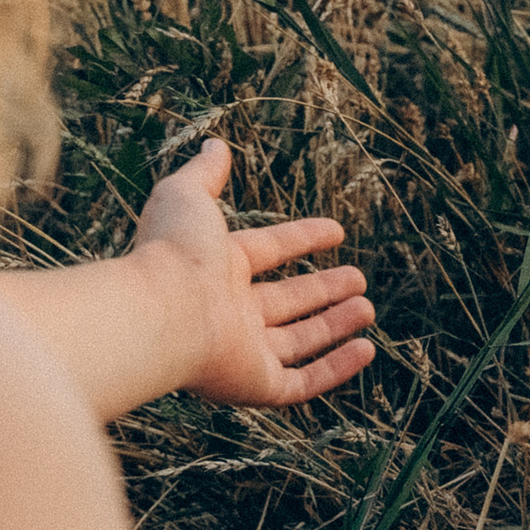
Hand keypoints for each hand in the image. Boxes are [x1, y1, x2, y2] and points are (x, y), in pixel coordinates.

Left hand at [133, 138, 374, 407]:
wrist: (160, 312)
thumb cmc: (173, 252)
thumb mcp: (187, 196)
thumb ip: (204, 173)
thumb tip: (215, 144)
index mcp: (216, 268)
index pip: (268, 251)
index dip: (302, 239)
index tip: (336, 231)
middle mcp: (230, 312)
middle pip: (286, 301)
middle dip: (323, 289)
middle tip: (359, 278)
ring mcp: (242, 352)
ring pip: (298, 341)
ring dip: (335, 326)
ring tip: (368, 309)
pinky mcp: (254, 385)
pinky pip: (303, 382)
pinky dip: (336, 369)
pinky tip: (366, 351)